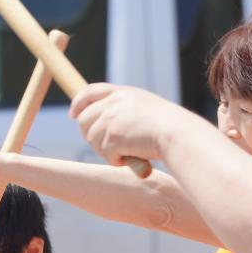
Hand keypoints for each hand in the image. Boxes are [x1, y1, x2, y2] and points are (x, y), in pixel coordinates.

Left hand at [70, 83, 191, 168]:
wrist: (178, 134)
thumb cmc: (170, 127)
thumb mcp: (146, 109)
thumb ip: (125, 111)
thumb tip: (104, 126)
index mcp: (122, 93)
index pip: (90, 92)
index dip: (78, 103)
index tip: (73, 114)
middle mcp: (114, 102)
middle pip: (84, 120)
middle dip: (91, 135)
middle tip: (108, 147)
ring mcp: (111, 119)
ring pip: (92, 139)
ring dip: (107, 151)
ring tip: (128, 152)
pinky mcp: (113, 137)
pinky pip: (105, 154)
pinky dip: (117, 160)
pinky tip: (133, 158)